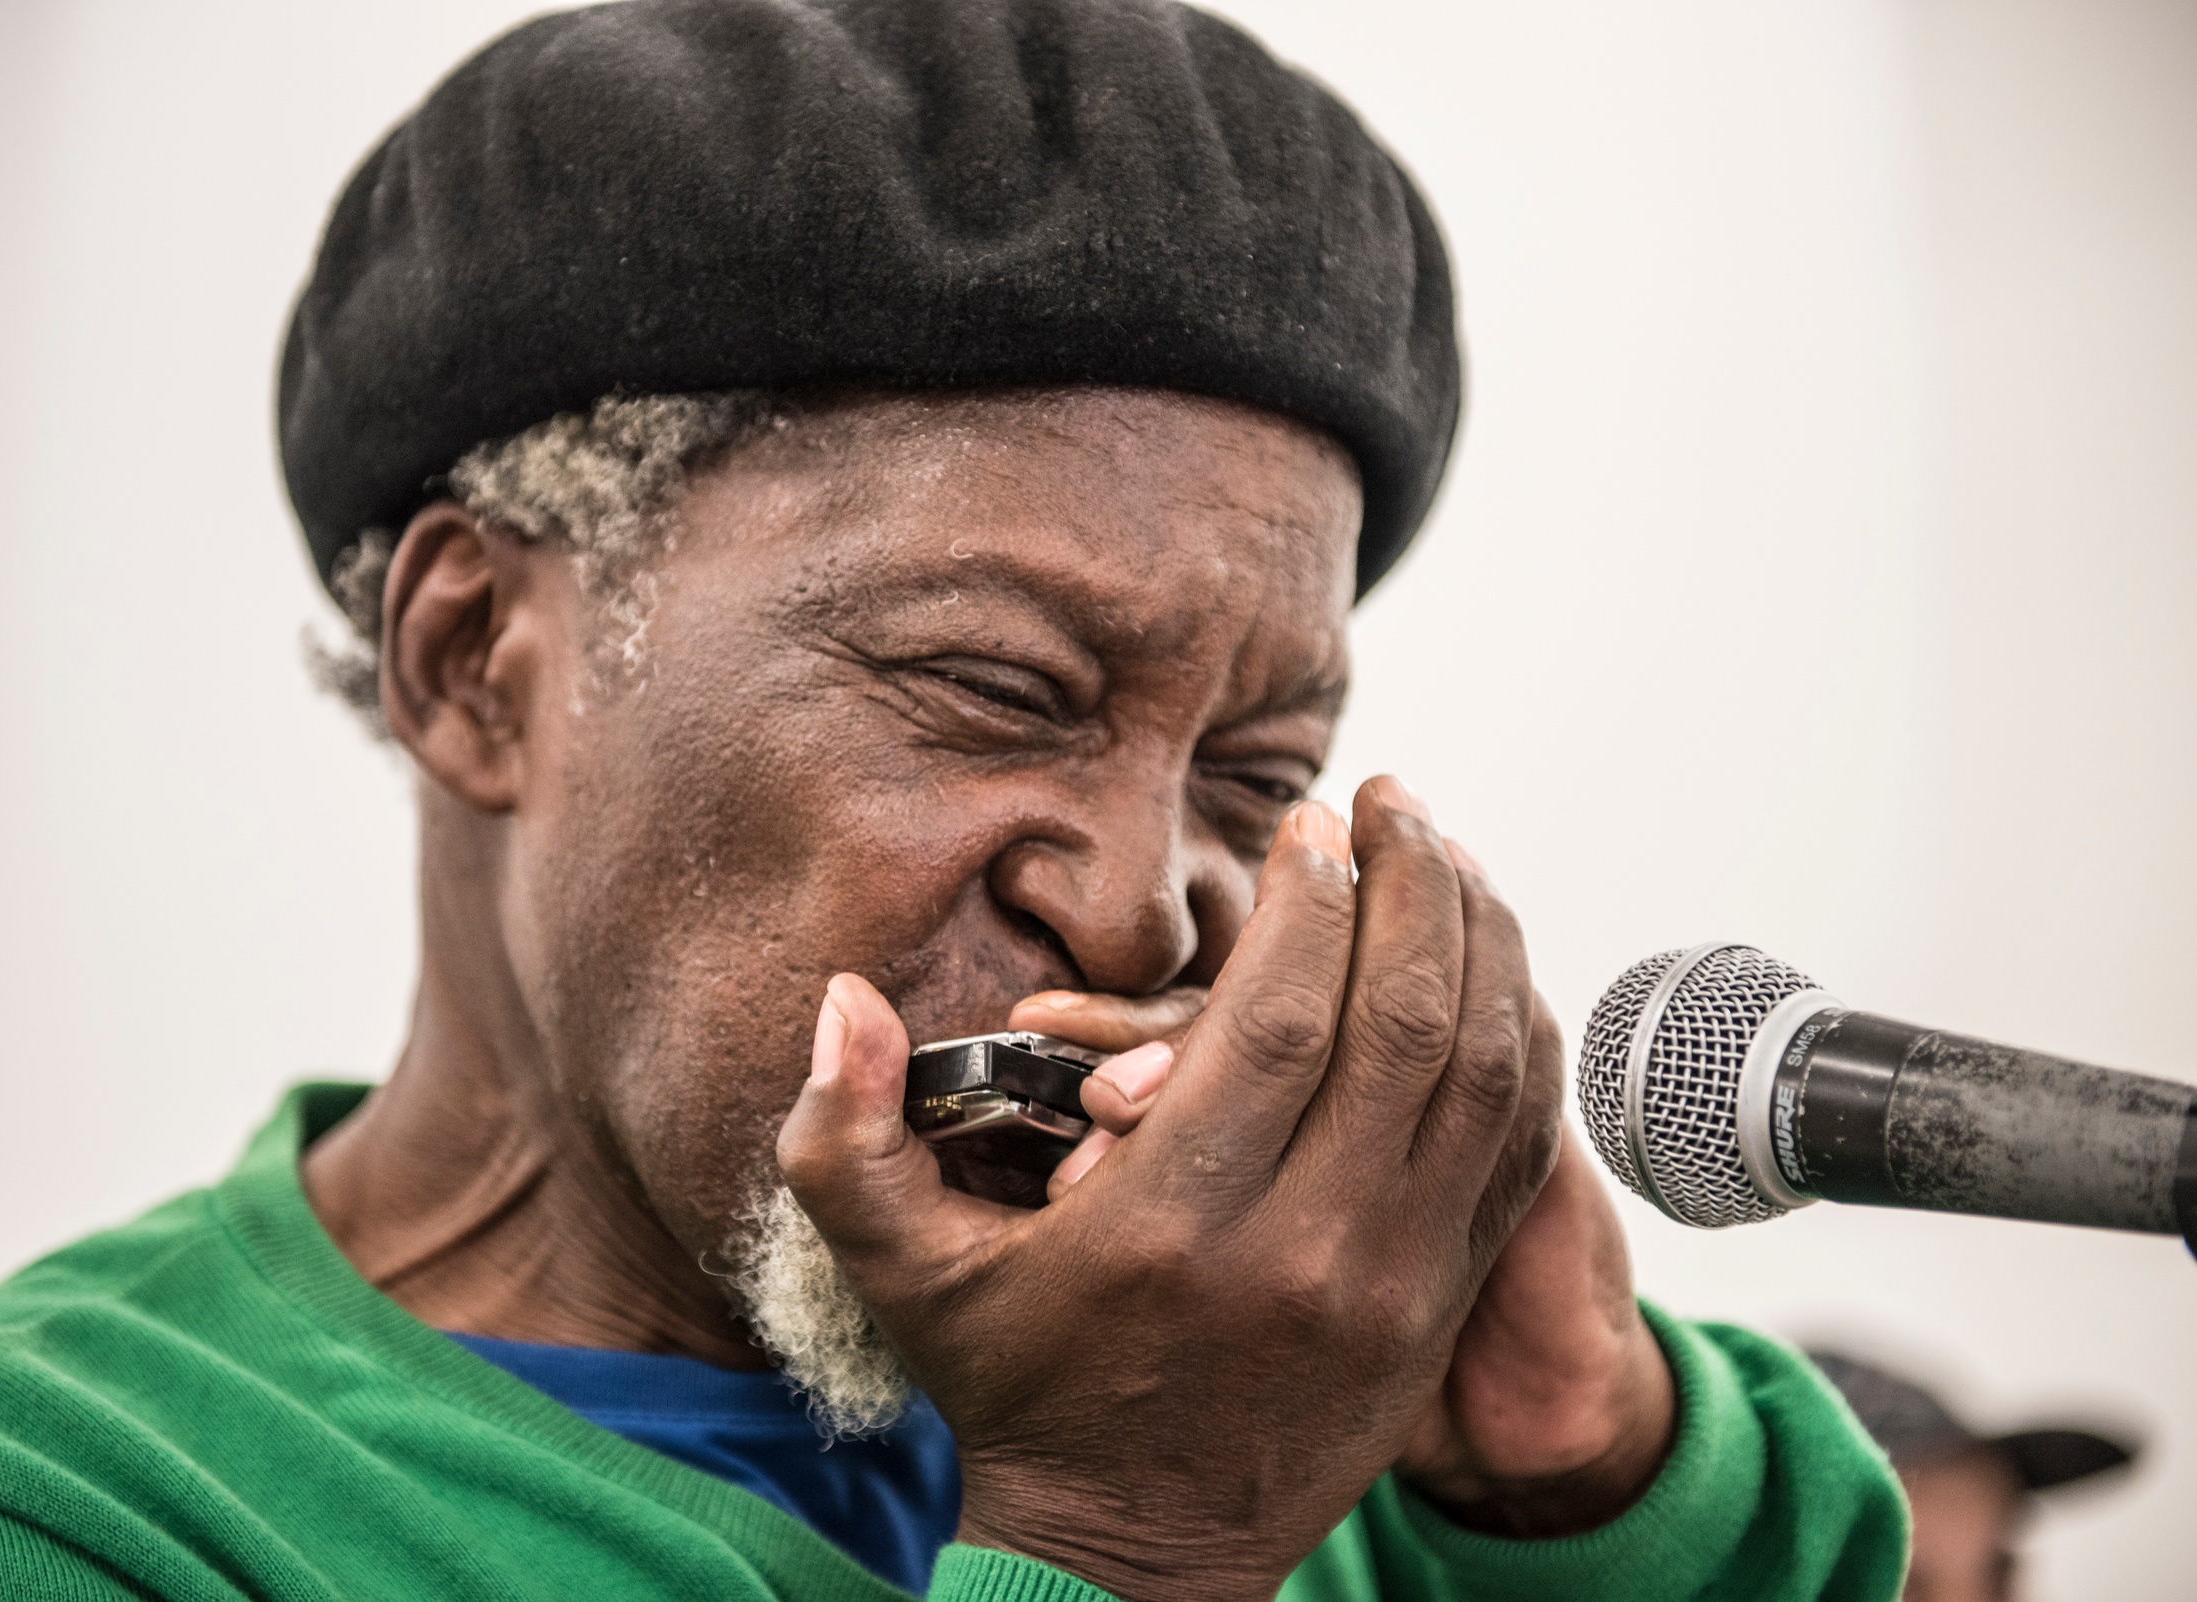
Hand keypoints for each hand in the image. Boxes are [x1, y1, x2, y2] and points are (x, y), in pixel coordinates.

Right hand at [779, 777, 1565, 1601]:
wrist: (1130, 1558)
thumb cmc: (1018, 1387)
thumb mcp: (898, 1273)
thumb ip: (844, 1134)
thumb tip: (843, 998)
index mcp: (1168, 1229)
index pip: (1279, 1024)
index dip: (1311, 903)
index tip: (1311, 820)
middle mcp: (1303, 1256)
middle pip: (1406, 1027)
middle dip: (1415, 887)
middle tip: (1396, 804)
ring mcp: (1392, 1289)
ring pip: (1483, 1076)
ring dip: (1482, 943)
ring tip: (1449, 857)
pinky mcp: (1441, 1308)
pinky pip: (1518, 1148)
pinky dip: (1520, 1041)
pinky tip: (1492, 965)